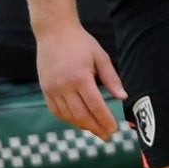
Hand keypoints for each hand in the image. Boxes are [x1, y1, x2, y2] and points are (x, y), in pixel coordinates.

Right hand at [38, 23, 126, 138]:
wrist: (54, 31)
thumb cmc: (80, 42)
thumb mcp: (100, 56)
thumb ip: (111, 78)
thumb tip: (123, 97)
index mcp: (80, 78)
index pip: (95, 106)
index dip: (105, 120)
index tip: (114, 129)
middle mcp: (64, 86)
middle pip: (81, 115)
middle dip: (96, 128)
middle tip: (107, 136)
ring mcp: (52, 89)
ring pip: (68, 116)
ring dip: (82, 126)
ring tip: (95, 130)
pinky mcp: (45, 89)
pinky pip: (56, 111)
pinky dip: (67, 119)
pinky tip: (78, 121)